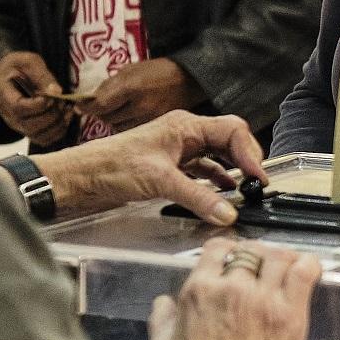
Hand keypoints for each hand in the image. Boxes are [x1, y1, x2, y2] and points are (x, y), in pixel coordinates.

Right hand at [0, 51, 70, 145]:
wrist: (13, 73)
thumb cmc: (20, 65)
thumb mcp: (30, 62)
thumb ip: (42, 75)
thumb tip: (56, 92)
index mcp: (3, 94)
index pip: (19, 108)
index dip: (38, 105)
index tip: (52, 96)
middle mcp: (8, 114)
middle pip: (29, 125)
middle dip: (51, 115)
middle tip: (62, 102)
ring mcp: (17, 124)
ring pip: (37, 136)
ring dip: (57, 125)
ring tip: (66, 108)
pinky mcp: (28, 129)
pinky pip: (43, 139)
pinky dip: (58, 132)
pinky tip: (65, 117)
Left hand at [32, 111, 266, 223]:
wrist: (80, 177)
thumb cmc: (111, 167)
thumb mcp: (160, 181)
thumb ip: (197, 197)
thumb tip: (228, 214)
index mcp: (185, 125)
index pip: (232, 131)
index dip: (251, 153)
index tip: (259, 178)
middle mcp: (185, 133)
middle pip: (229, 141)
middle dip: (246, 160)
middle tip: (258, 185)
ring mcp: (177, 149)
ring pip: (217, 156)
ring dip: (232, 172)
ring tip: (246, 192)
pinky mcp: (169, 166)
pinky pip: (202, 170)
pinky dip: (215, 181)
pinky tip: (222, 195)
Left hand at [80, 58, 200, 132]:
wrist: (187, 80)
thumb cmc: (157, 71)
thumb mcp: (130, 70)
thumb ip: (108, 86)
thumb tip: (86, 102)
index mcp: (131, 87)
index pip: (99, 105)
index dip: (86, 107)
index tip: (80, 105)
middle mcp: (139, 106)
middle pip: (106, 118)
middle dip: (101, 112)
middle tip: (105, 104)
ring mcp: (148, 119)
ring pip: (117, 127)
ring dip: (113, 120)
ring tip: (121, 109)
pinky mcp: (154, 127)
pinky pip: (131, 131)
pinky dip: (126, 125)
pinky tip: (131, 116)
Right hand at [149, 238, 322, 339]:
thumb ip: (161, 319)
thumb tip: (165, 301)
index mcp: (200, 291)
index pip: (218, 248)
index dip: (226, 252)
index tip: (232, 262)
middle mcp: (233, 288)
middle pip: (250, 251)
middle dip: (253, 257)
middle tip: (258, 272)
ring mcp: (265, 300)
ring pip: (279, 257)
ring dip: (280, 260)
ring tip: (282, 272)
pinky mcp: (291, 316)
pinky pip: (305, 273)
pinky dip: (307, 266)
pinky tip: (305, 273)